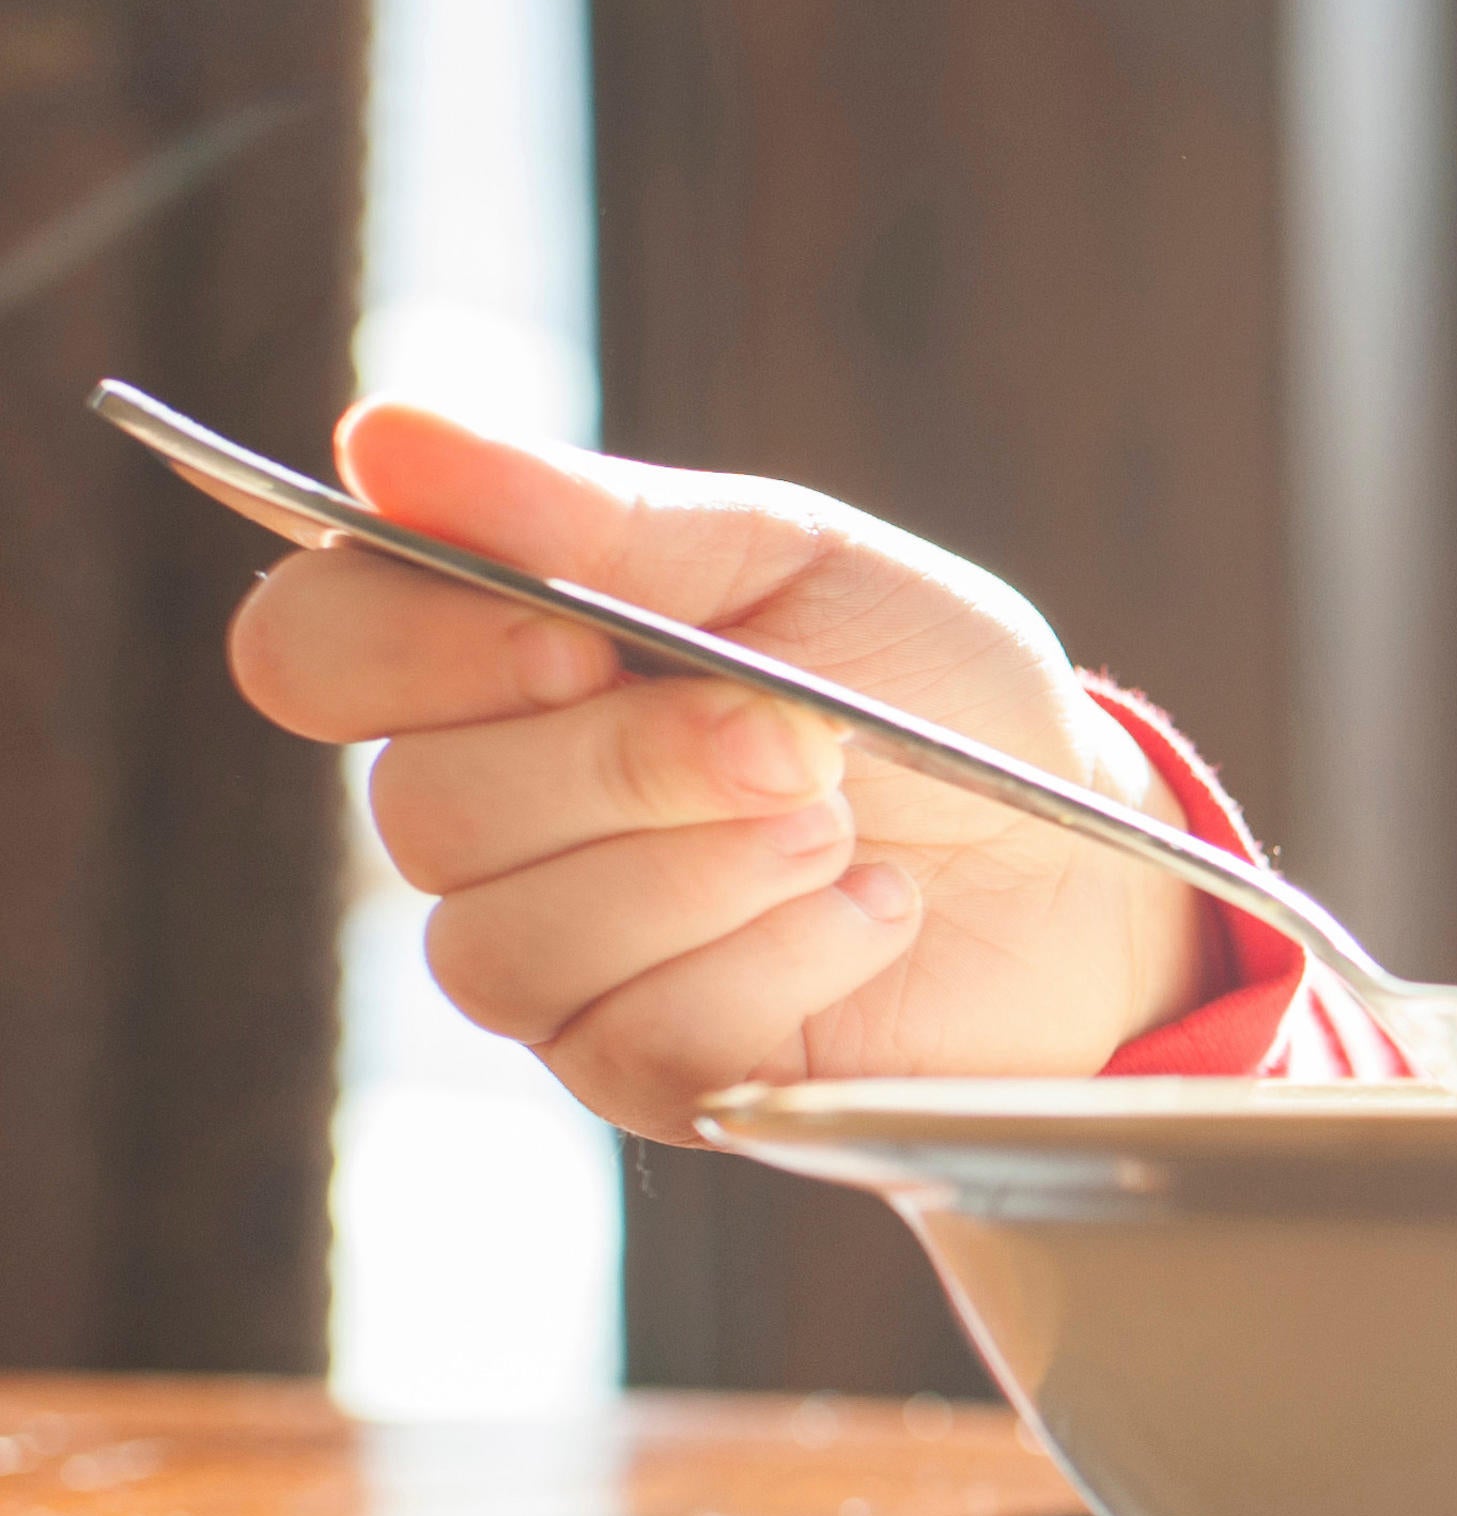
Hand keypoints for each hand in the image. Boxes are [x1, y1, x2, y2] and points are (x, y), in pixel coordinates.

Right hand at [227, 400, 1217, 1142]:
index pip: (311, 653)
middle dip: (631, 764)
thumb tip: (389, 438)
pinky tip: (873, 915)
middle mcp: (491, 821)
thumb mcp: (793, 559)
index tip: (574, 637)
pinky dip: (782, 962)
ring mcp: (557, 962)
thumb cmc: (936, 694)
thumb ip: (593, 515)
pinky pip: (636, 1037)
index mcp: (493, 662)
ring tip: (842, 827)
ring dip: (704, 870)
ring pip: (506, 943)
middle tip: (795, 738)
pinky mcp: (649, 1077)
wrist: (1086, 857)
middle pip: (421, 812)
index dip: (414, 650)